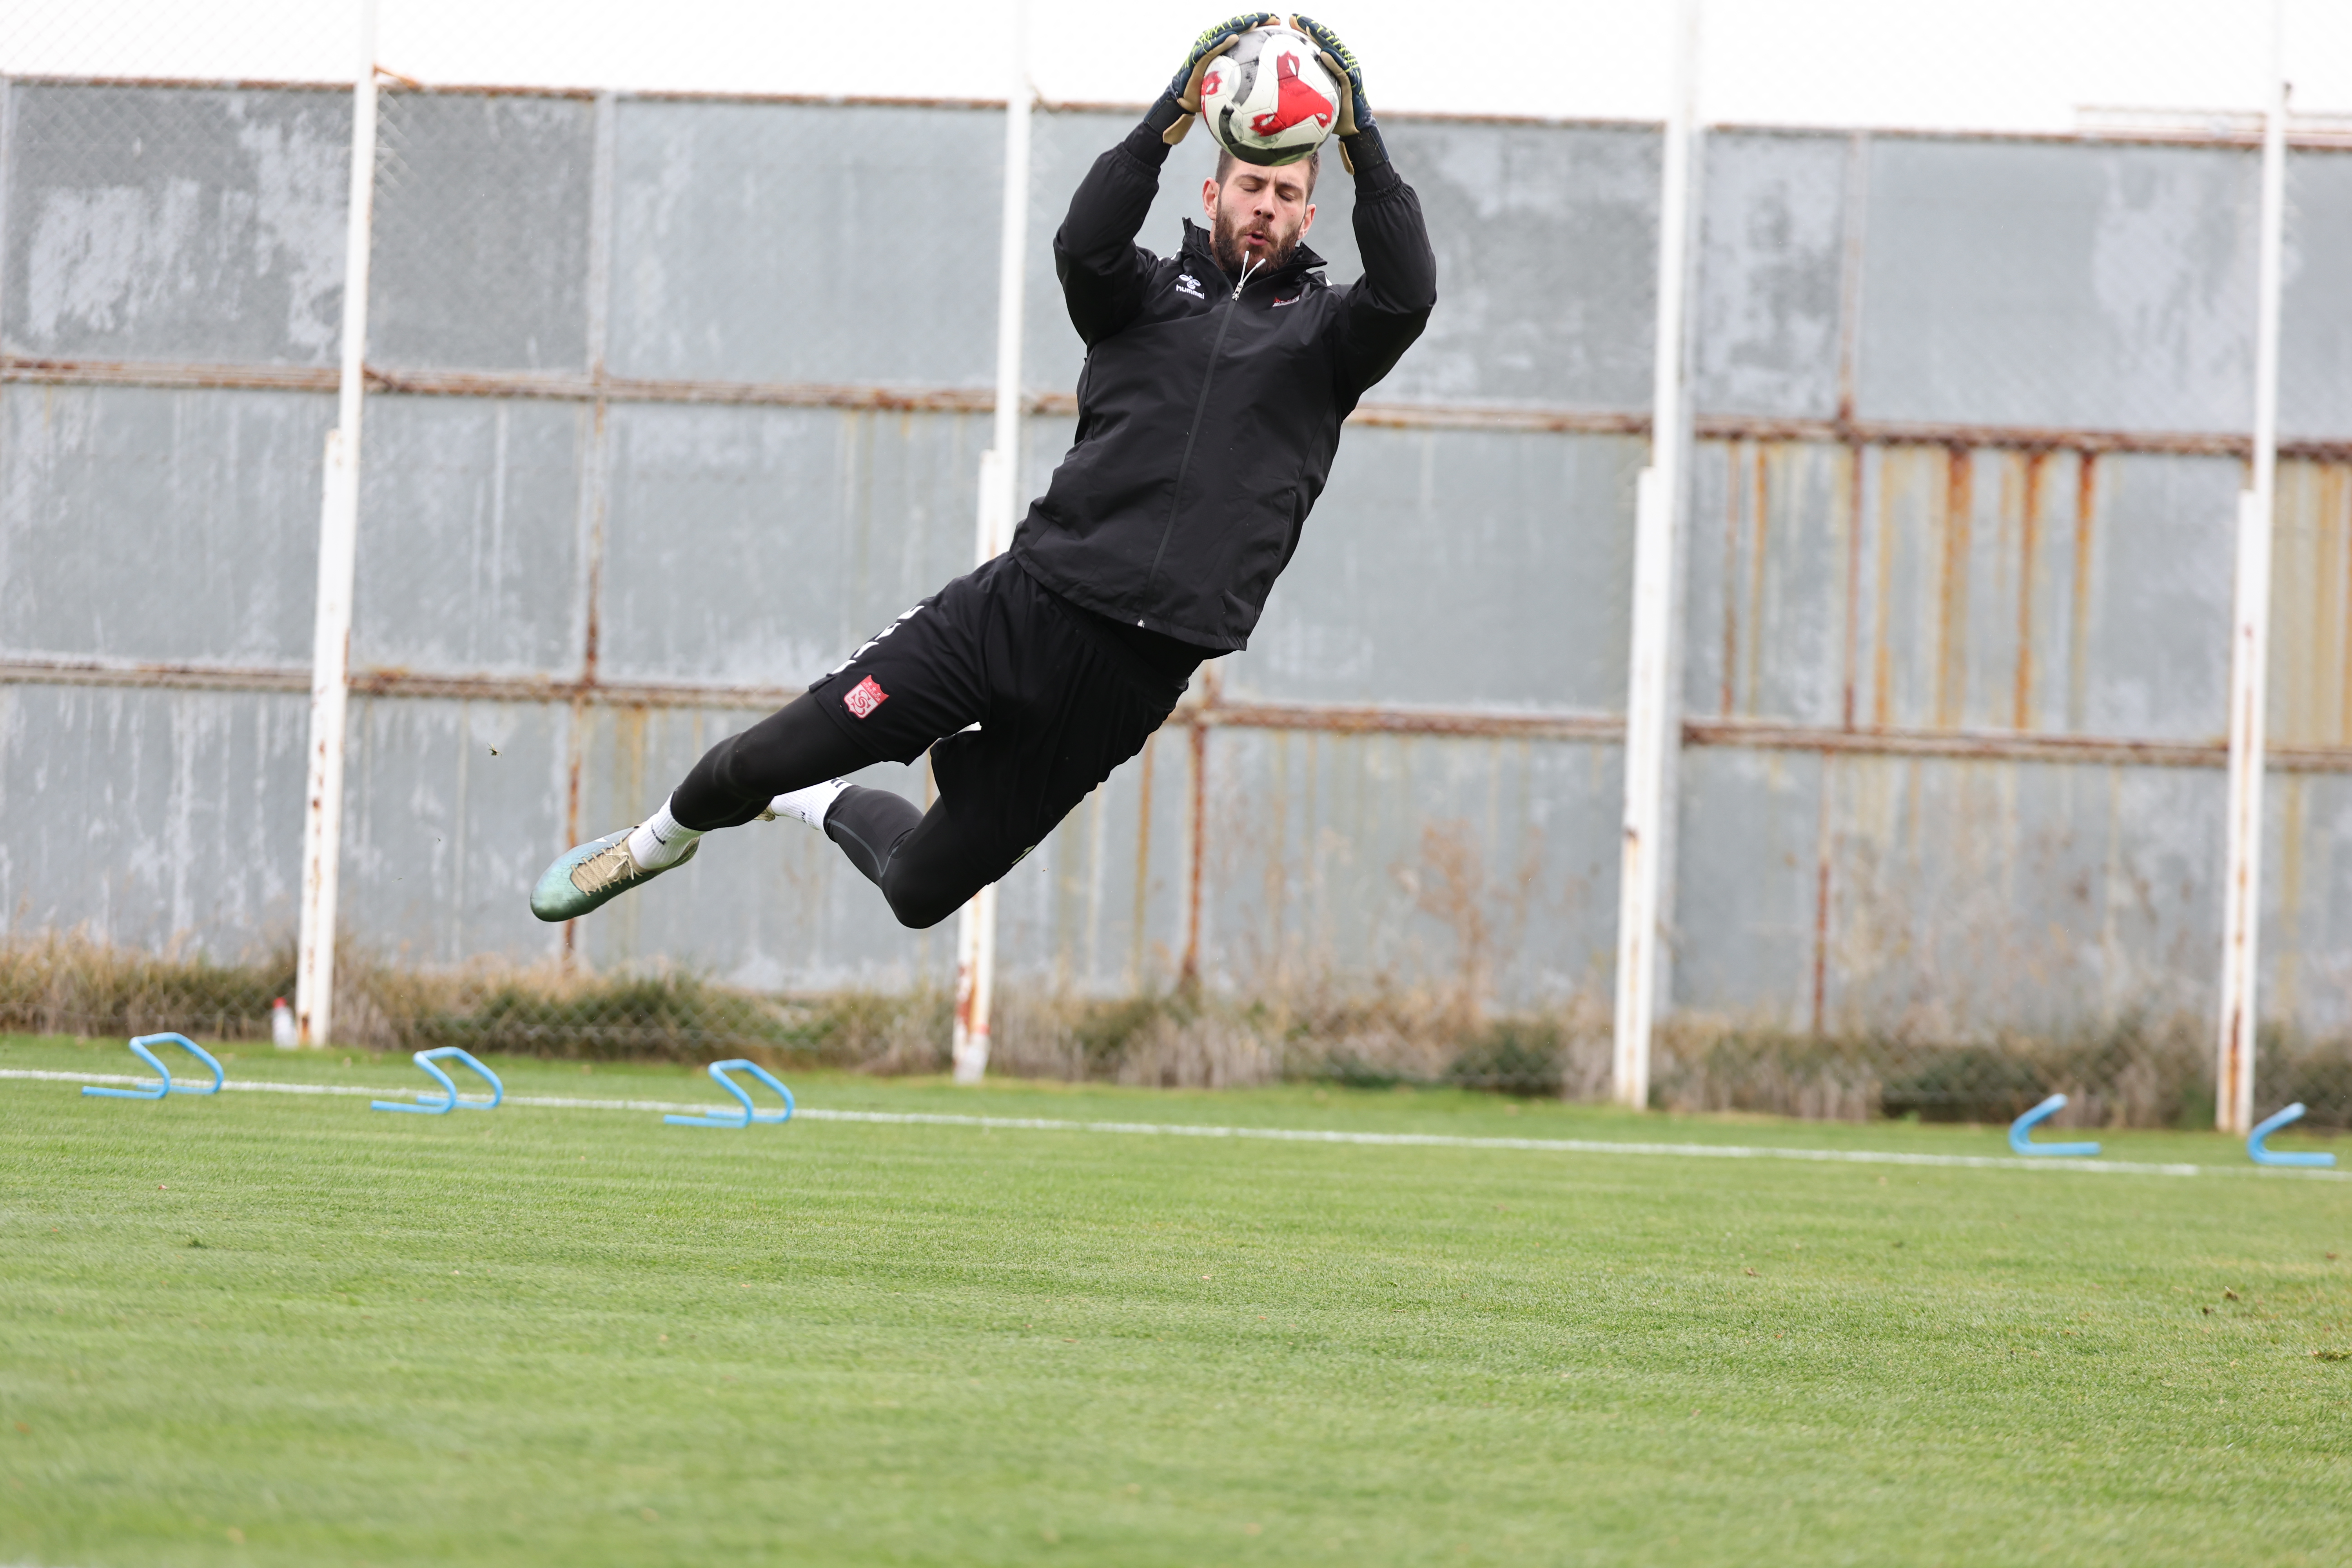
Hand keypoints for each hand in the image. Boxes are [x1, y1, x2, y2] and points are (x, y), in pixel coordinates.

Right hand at [1160, 12, 1279, 143]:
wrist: (1185, 99)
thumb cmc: (1208, 91)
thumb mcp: (1230, 81)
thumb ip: (1244, 74)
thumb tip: (1267, 78)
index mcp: (1223, 43)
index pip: (1244, 29)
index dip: (1260, 22)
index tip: (1277, 21)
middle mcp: (1214, 41)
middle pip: (1237, 26)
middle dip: (1256, 19)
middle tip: (1274, 18)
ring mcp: (1205, 48)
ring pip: (1225, 32)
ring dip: (1241, 26)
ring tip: (1257, 22)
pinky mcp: (1198, 58)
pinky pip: (1211, 50)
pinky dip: (1221, 44)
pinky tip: (1234, 38)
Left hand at [1288, 14, 1384, 170]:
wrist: (1351, 127)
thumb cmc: (1331, 113)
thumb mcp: (1312, 97)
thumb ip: (1300, 87)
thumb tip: (1275, 87)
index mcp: (1332, 62)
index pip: (1318, 40)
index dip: (1305, 29)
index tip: (1289, 21)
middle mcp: (1342, 62)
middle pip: (1326, 39)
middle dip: (1310, 26)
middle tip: (1294, 18)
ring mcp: (1349, 71)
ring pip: (1335, 49)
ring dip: (1321, 38)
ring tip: (1307, 28)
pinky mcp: (1353, 84)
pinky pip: (1342, 71)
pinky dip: (1333, 62)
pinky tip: (1323, 54)